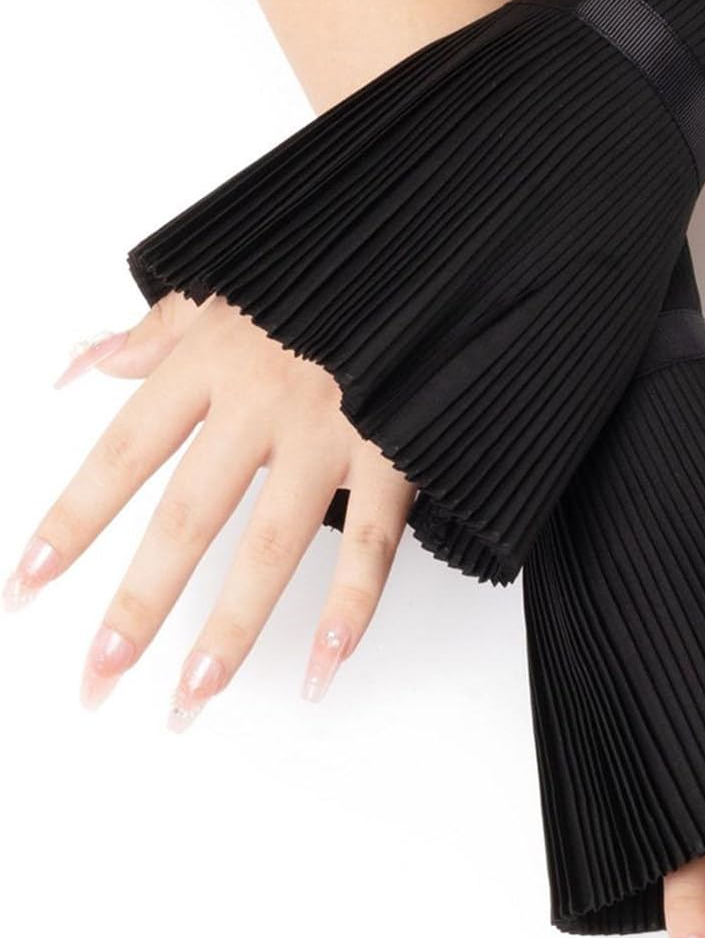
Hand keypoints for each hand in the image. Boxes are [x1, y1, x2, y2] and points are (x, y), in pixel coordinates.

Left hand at [3, 291, 416, 723]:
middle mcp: (264, 402)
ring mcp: (334, 431)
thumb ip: (156, 329)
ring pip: (272, 544)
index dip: (74, 521)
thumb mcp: (231, 280)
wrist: (432, 244)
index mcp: (215, 357)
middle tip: (100, 675)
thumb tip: (83, 364)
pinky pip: (374, 542)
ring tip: (193, 693)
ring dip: (231, 627)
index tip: (28, 584)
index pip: (124, 454)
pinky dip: (353, 606)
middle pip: (186, 519)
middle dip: (139, 603)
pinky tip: (323, 663)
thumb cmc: (330, 266)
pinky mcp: (399, 451)